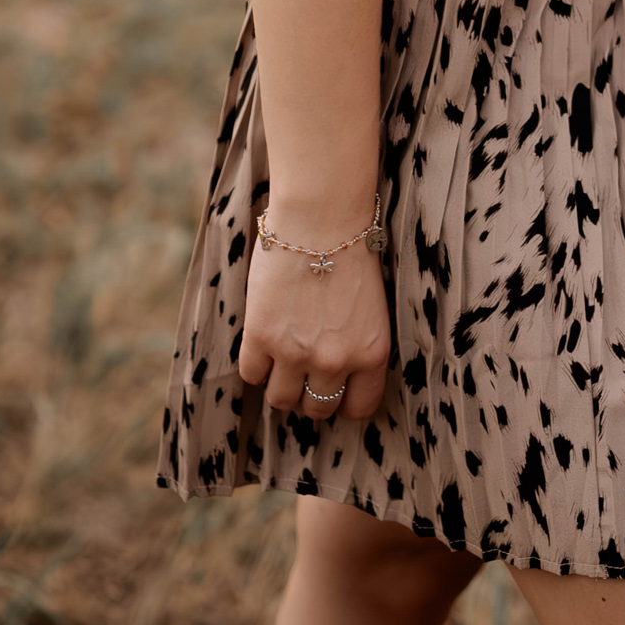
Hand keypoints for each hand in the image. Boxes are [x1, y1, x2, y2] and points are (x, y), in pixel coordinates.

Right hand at [240, 225, 392, 426]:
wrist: (321, 216)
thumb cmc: (351, 252)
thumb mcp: (372, 309)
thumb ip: (357, 345)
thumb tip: (337, 375)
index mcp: (372, 353)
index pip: (359, 408)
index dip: (344, 401)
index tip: (336, 388)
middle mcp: (336, 360)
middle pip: (317, 408)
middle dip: (310, 392)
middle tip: (306, 367)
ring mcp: (296, 352)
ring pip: (281, 400)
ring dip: (281, 382)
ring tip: (283, 355)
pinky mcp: (262, 337)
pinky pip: (251, 374)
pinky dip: (256, 362)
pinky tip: (264, 338)